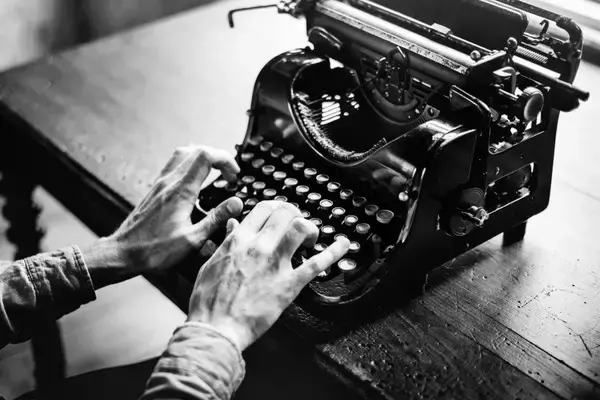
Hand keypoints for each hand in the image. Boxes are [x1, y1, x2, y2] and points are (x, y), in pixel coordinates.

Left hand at [82, 146, 243, 288]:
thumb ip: (216, 219)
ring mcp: (160, 184)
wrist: (123, 254)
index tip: (234, 175)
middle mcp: (169, 182)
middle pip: (196, 150)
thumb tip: (236, 203)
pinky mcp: (155, 190)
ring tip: (215, 172)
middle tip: (229, 174)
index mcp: (181, 191)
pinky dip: (189, 165)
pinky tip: (195, 181)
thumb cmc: (154, 250)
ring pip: (183, 154)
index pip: (206, 156)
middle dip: (218, 157)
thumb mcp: (192, 239)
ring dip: (202, 157)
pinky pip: (174, 165)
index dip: (225, 159)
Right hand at [187, 201, 349, 350]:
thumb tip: (233, 225)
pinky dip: (334, 252)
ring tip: (310, 239)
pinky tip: (344, 245)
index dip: (277, 208)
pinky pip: (316, 264)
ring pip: (301, 228)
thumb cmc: (209, 301)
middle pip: (286, 212)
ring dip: (310, 229)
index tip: (281, 215)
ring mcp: (275, 264)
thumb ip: (226, 241)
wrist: (216, 328)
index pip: (264, 208)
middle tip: (297, 226)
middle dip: (295, 215)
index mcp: (238, 240)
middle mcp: (259, 246)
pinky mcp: (289, 284)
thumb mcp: (212, 263)